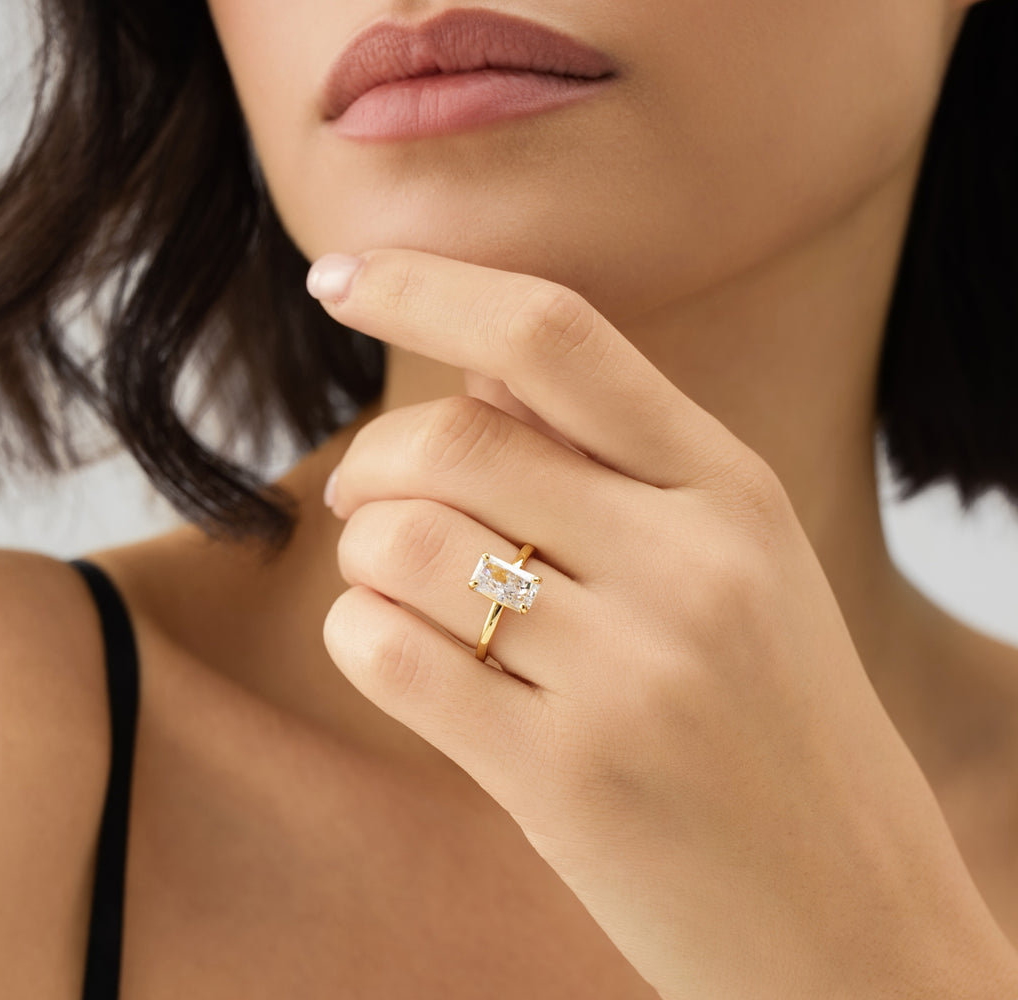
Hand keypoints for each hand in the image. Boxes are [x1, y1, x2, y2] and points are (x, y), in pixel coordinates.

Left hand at [310, 249, 1016, 998]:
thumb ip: (613, 458)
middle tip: (361, 492)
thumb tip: (477, 359)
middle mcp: (686, 564)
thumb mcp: (736, 564)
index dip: (428, 284)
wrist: (853, 919)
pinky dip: (358, 633)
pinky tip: (396, 649)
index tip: (342, 274)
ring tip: (389, 583)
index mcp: (731, 489)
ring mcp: (629, 675)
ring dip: (361, 552)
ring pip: (402, 542)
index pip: (554, 334)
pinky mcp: (564, 779)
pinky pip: (388, 652)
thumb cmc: (776, 727)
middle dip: (371, 457)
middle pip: (452, 437)